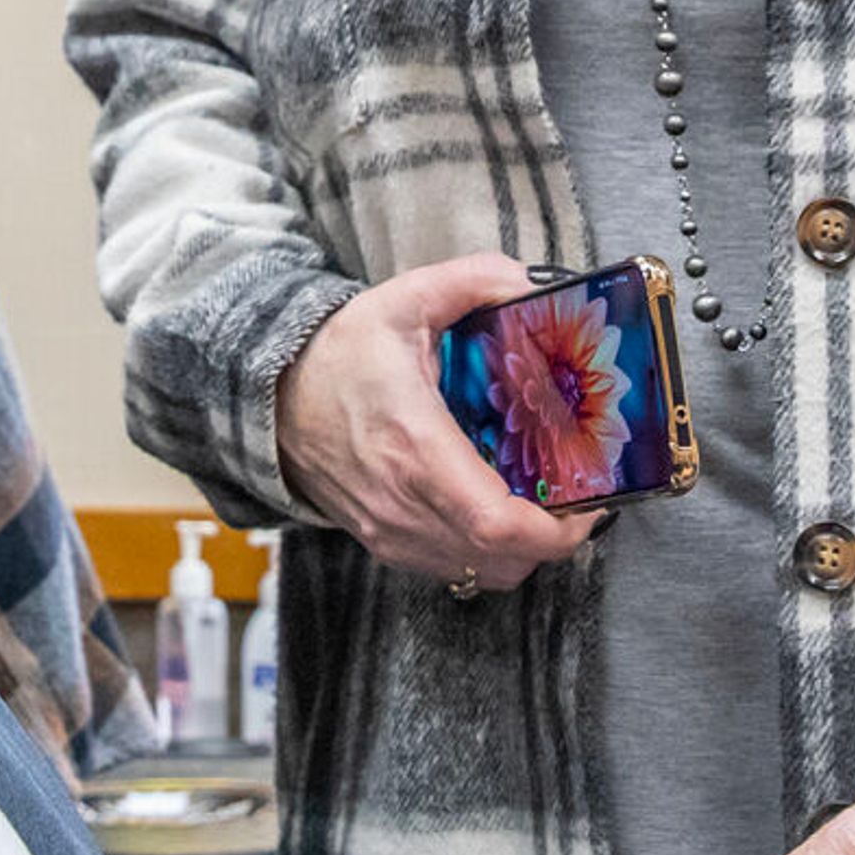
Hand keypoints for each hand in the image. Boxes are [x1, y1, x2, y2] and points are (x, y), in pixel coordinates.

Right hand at [273, 255, 603, 590]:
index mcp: (416, 446)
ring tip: (540, 509)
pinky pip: (453, 572)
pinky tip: (494, 516)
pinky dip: (487, 557)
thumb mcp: (401, 301)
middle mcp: (403, 502)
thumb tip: (525, 282)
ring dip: (522, 552)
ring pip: (481, 573)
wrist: (268, 398)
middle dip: (554, 540)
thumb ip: (471, 281)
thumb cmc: (334, 355)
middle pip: (501, 558)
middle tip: (577, 502)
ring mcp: (392, 530)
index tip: (587, 505)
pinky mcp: (383, 542)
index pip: (496, 522)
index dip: (554, 530)